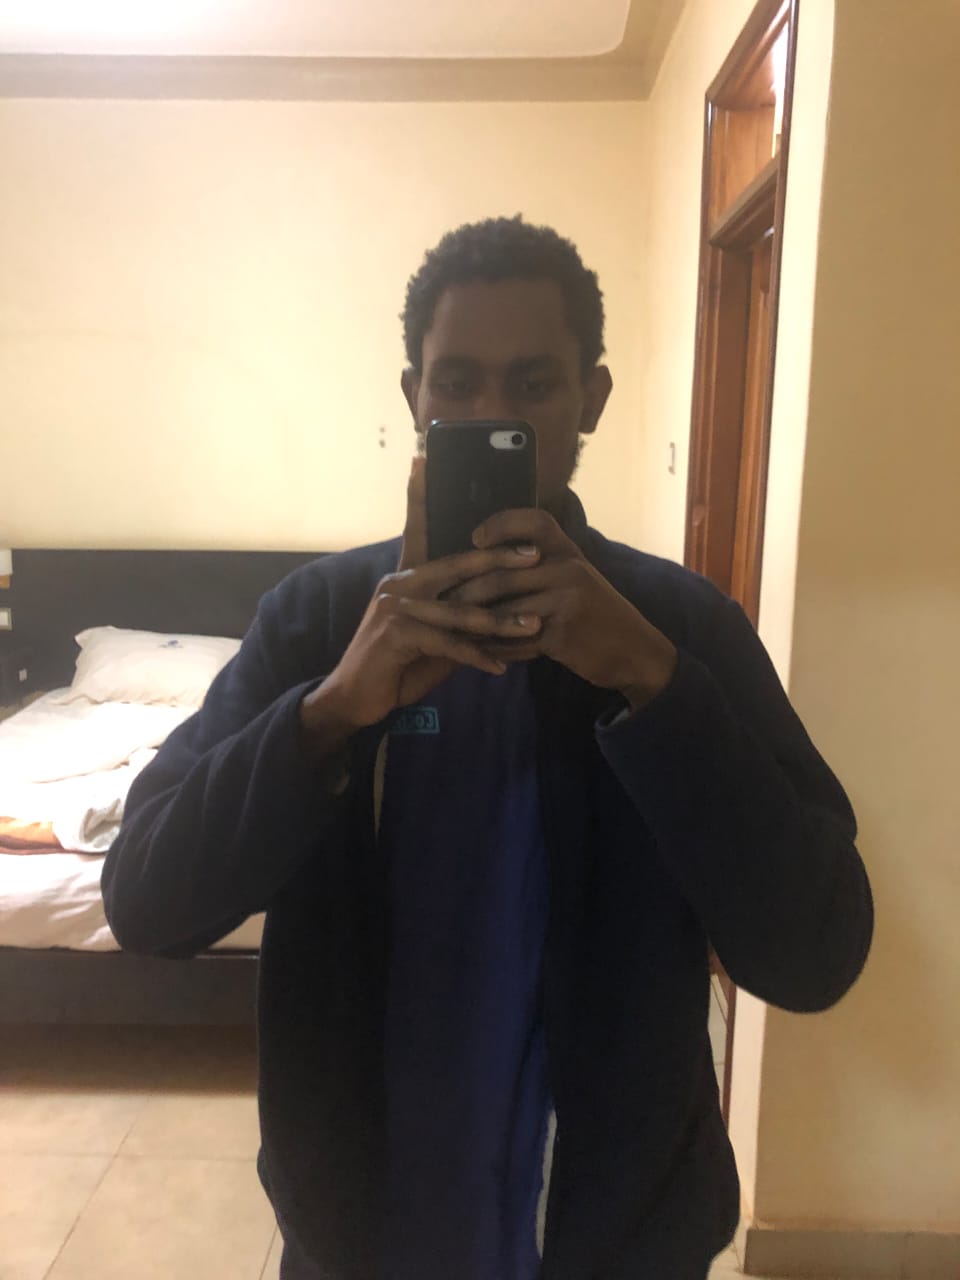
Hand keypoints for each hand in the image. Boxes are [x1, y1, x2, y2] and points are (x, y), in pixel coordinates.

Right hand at [300, 460, 544, 736]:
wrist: (355, 698)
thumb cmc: (396, 665)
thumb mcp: (432, 636)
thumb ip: (457, 618)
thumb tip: (495, 609)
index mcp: (405, 576)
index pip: (417, 528)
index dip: (420, 495)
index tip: (424, 460)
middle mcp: (398, 583)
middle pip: (456, 564)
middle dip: (499, 559)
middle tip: (534, 554)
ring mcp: (394, 608)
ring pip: (459, 610)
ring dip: (500, 622)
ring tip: (534, 626)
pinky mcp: (395, 635)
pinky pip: (447, 644)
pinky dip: (476, 657)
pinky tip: (500, 667)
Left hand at [448, 508, 677, 709]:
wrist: (635, 652)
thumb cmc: (597, 615)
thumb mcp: (577, 580)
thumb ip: (541, 568)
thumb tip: (487, 564)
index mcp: (569, 551)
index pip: (534, 520)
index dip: (501, 523)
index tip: (474, 538)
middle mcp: (569, 569)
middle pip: (501, 574)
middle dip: (465, 590)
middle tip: (438, 600)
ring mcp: (566, 602)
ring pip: (502, 609)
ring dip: (472, 623)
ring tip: (447, 629)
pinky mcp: (562, 635)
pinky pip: (516, 641)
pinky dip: (494, 649)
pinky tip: (477, 653)